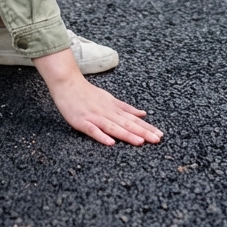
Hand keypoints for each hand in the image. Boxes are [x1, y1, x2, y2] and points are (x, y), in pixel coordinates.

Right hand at [34, 48, 162, 145]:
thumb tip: (144, 113)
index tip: (160, 135)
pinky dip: (101, 136)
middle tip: (156, 140)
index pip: (133, 119)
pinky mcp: (81, 121)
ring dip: (127, 135)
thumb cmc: (88, 93)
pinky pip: (93, 130)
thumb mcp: (110, 98)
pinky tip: (110, 143)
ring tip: (140, 142)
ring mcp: (94, 117)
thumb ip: (126, 108)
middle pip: (127, 124)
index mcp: (114, 108)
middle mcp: (107, 112)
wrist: (67, 83)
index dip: (146, 127)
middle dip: (143, 132)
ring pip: (113, 127)